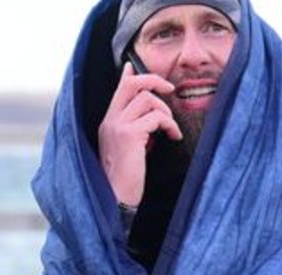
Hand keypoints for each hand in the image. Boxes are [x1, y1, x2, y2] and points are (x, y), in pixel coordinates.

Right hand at [97, 62, 182, 206]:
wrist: (115, 199)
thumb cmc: (124, 180)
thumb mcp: (127, 150)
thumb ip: (135, 131)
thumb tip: (150, 120)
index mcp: (107, 124)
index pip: (117, 91)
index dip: (127, 76)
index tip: (130, 67)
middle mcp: (110, 121)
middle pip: (132, 84)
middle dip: (154, 80)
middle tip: (170, 89)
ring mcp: (118, 126)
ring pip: (148, 99)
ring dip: (166, 112)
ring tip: (171, 129)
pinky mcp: (129, 135)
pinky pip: (156, 118)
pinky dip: (170, 125)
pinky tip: (174, 137)